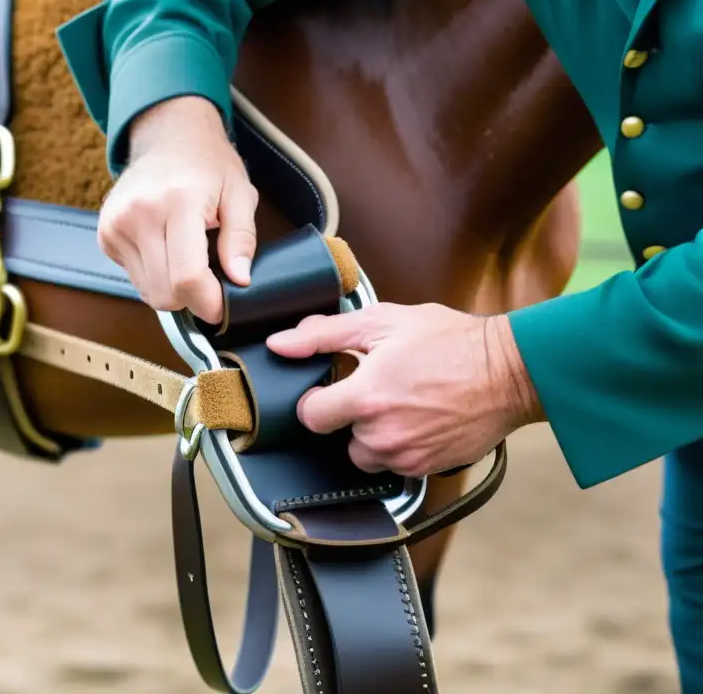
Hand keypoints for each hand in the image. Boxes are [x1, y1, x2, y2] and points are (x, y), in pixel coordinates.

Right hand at [97, 96, 258, 324]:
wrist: (167, 137)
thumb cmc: (208, 165)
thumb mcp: (240, 194)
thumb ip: (242, 239)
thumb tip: (240, 279)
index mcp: (178, 201)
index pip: (187, 276)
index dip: (207, 303)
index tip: (220, 308)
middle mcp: (140, 213)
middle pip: (164, 292)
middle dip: (191, 298)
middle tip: (209, 280)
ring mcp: (116, 224)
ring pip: (147, 291)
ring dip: (171, 288)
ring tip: (186, 257)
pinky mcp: (105, 234)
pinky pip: (133, 278)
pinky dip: (154, 275)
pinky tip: (165, 249)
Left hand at [266, 303, 542, 475]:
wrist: (511, 371)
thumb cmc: (450, 341)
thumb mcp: (383, 321)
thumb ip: (323, 334)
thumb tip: (279, 344)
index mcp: (365, 398)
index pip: (310, 416)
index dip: (317, 399)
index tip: (333, 388)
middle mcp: (381, 435)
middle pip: (339, 437)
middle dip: (351, 415)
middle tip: (380, 387)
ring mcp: (405, 457)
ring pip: (367, 455)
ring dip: (375, 434)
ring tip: (401, 403)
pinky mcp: (427, 469)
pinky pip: (395, 465)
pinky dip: (400, 446)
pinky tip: (419, 419)